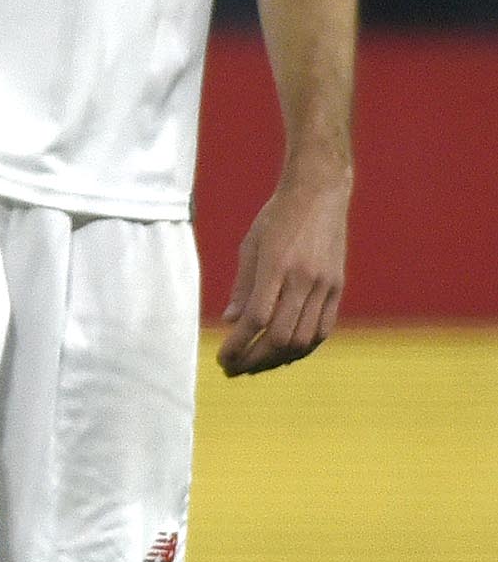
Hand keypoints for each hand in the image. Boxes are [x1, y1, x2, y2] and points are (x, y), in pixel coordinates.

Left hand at [219, 167, 348, 375]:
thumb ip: (242, 286)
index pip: (256, 319)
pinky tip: (284, 352)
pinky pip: (323, 329)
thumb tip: (231, 322)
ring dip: (278, 359)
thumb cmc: (278, 215)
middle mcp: (305, 279)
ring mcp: (326, 285)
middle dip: (255, 360)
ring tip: (254, 365)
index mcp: (277, 266)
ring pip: (305, 339)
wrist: (320, 192)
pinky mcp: (338, 287)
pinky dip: (303, 347)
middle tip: (233, 369)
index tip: (222, 358)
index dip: (238, 345)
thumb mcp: (251, 244)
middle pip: (282, 337)